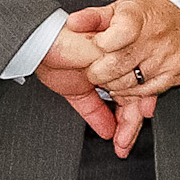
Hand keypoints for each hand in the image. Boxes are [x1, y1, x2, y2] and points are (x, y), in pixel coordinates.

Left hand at [32, 27, 149, 154]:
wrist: (34, 40)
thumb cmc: (65, 35)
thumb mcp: (97, 49)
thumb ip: (119, 66)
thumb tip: (136, 85)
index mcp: (120, 52)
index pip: (138, 79)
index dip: (144, 98)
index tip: (145, 113)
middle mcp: (110, 66)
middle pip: (130, 97)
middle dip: (133, 119)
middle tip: (129, 138)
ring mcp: (94, 79)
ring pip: (114, 106)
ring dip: (120, 126)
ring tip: (121, 144)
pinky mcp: (77, 89)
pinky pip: (92, 108)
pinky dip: (101, 121)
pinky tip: (109, 133)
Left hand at [78, 0, 179, 100]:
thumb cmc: (151, 16)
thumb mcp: (122, 7)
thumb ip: (94, 17)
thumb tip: (73, 22)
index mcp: (136, 17)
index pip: (110, 39)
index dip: (98, 46)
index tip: (97, 46)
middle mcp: (153, 39)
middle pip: (114, 67)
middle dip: (97, 72)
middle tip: (95, 68)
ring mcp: (164, 59)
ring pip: (126, 84)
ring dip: (111, 84)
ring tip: (110, 75)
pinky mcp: (173, 75)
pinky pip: (144, 93)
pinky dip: (129, 92)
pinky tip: (125, 84)